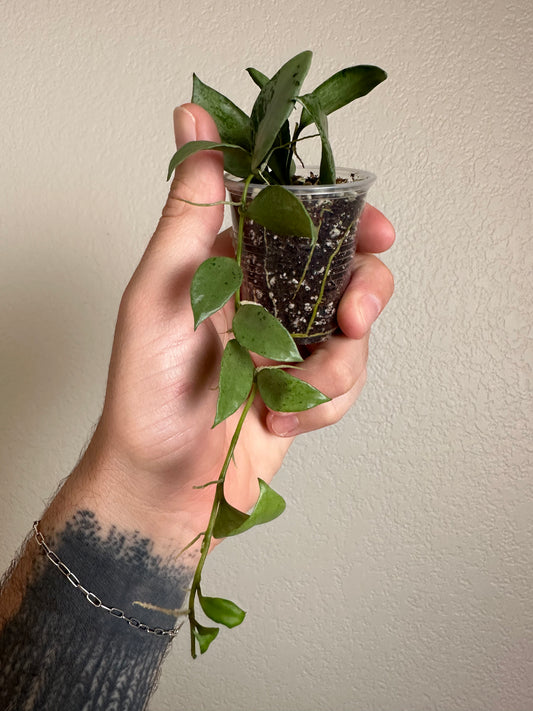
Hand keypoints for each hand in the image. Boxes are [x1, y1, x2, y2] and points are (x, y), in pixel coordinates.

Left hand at [75, 103, 393, 549]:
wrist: (161, 481)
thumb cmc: (147, 389)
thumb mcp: (163, 290)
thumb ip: (191, 210)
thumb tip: (193, 121)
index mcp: (236, 264)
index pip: (305, 218)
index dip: (348, 217)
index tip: (376, 228)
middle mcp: (269, 300)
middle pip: (348, 273)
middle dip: (365, 293)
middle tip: (353, 318)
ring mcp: (291, 348)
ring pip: (355, 334)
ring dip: (335, 366)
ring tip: (287, 392)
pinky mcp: (305, 393)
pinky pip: (345, 385)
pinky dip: (323, 403)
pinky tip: (281, 417)